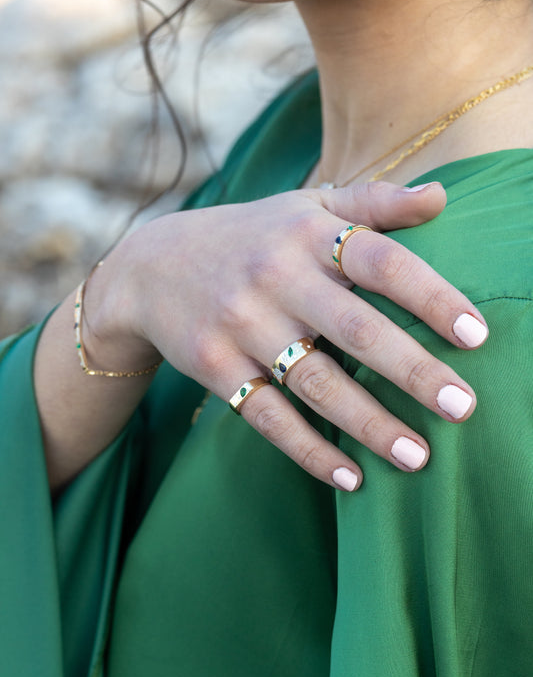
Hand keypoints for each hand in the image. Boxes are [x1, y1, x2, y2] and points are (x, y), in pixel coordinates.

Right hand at [94, 180, 486, 490]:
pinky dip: (308, 450)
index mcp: (308, 234)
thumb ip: (372, 203)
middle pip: (355, 329)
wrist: (152, 268)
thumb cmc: (250, 237)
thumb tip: (442, 198)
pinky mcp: (216, 369)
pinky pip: (267, 416)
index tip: (476, 336)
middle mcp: (276, 278)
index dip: (431, 297)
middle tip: (463, 408)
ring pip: (314, 382)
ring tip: (417, 457)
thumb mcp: (304, 207)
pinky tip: (350, 478)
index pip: (381, 262)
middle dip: (412, 371)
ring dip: (367, 423)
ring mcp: (242, 326)